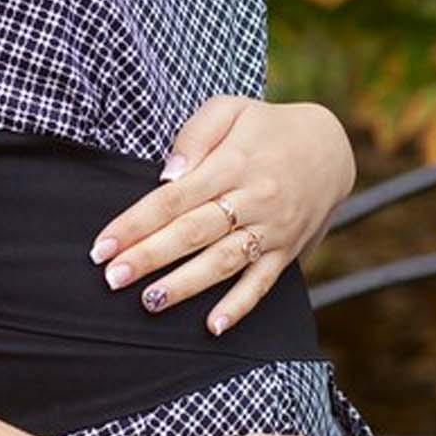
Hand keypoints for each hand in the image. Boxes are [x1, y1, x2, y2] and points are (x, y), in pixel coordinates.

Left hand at [89, 95, 355, 334]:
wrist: (333, 148)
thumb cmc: (267, 128)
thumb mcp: (231, 109)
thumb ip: (195, 135)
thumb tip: (167, 175)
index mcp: (231, 164)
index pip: (173, 198)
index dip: (135, 224)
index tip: (102, 246)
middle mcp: (252, 199)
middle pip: (193, 233)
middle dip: (150, 257)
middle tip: (113, 278)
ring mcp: (271, 229)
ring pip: (223, 261)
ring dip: (186, 285)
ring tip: (150, 302)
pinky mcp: (287, 251)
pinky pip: (262, 283)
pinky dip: (239, 306)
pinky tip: (213, 326)